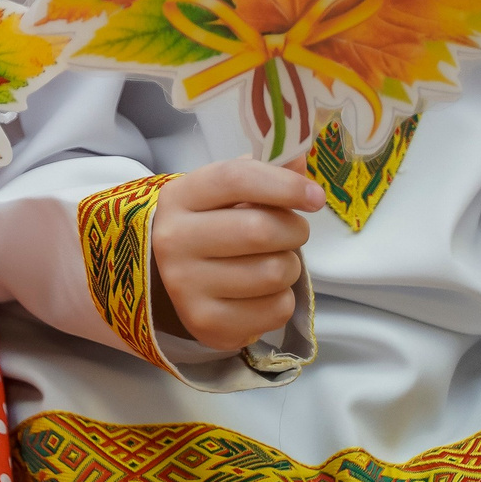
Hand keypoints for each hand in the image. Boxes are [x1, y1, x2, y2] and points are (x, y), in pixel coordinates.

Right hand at [150, 157, 321, 353]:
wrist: (166, 277)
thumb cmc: (206, 227)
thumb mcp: (222, 195)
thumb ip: (262, 174)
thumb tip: (300, 158)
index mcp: (178, 198)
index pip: (234, 179)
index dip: (283, 184)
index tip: (314, 196)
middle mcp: (174, 240)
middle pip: (260, 230)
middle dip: (293, 230)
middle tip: (292, 232)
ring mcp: (186, 285)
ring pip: (275, 272)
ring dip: (290, 267)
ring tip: (272, 262)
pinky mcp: (207, 323)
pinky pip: (276, 310)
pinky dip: (282, 300)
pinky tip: (262, 293)